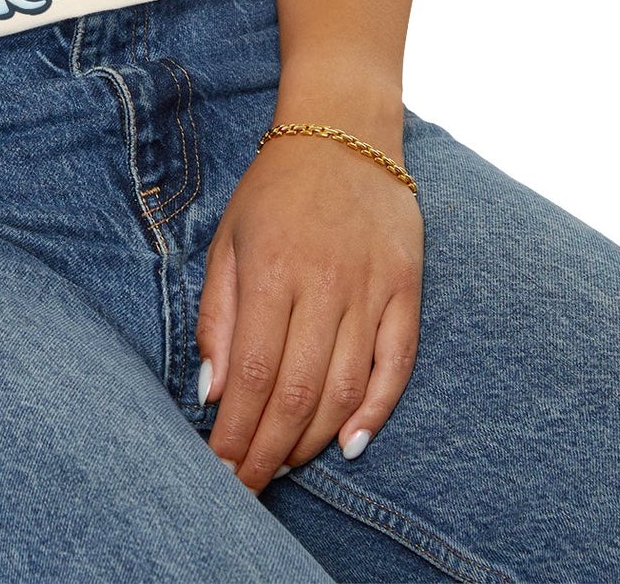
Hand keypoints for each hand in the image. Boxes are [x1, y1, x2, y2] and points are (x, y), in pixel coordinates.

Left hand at [196, 126, 423, 490]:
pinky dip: (376, 411)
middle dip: (269, 450)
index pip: (253, 374)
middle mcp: (324, 284)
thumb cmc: (275, 190)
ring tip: (286, 465)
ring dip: (313, 439)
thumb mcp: (228, 240)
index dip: (237, 431)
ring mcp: (370, 288)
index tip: (220, 469)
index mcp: (271, 270)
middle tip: (249, 486)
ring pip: (345, 388)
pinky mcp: (406, 289)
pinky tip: (350, 443)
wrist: (343, 131)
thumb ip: (218, 316)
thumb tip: (212, 391)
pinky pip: (396, 364)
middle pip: (297, 392)